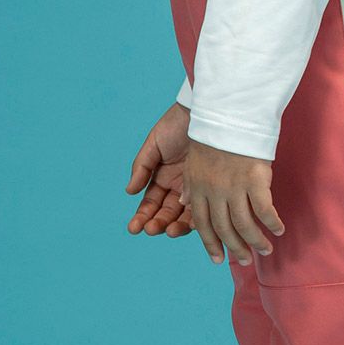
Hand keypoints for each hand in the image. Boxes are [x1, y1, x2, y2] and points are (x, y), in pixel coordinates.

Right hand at [124, 101, 196, 238]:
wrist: (206, 114)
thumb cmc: (178, 125)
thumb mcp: (154, 145)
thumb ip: (142, 168)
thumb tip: (129, 191)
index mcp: (162, 178)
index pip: (151, 203)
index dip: (142, 216)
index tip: (134, 228)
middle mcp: (178, 187)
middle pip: (166, 214)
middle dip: (157, 224)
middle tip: (151, 229)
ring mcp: (196, 190)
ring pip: (184, 216)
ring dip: (174, 227)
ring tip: (169, 230)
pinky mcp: (214, 190)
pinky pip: (205, 211)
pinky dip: (196, 221)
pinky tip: (187, 225)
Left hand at [179, 137, 284, 265]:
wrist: (230, 114)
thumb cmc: (214, 135)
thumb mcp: (193, 161)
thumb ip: (191, 184)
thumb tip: (186, 202)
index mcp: (197, 188)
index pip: (202, 224)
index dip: (210, 244)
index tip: (217, 259)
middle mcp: (214, 191)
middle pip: (224, 229)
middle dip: (235, 248)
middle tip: (246, 260)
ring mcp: (234, 187)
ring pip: (243, 225)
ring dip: (255, 242)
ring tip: (266, 250)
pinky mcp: (254, 179)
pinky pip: (263, 210)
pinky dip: (271, 223)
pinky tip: (278, 230)